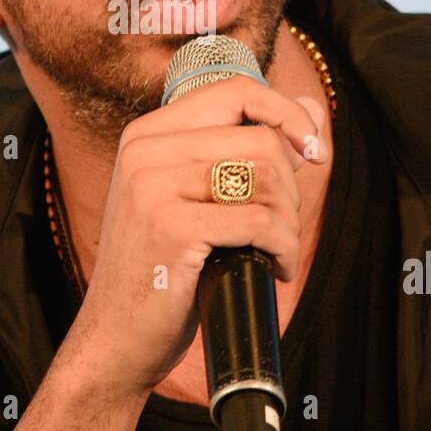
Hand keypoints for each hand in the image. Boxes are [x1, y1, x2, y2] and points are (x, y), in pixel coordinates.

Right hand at [67, 76, 330, 398]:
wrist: (115, 338)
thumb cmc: (162, 269)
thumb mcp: (197, 200)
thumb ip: (250, 151)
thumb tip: (315, 110)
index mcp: (148, 134)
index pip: (236, 92)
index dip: (286, 114)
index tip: (312, 150)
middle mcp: (145, 150)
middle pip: (260, 139)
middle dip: (291, 188)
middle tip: (281, 229)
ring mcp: (153, 187)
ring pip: (265, 177)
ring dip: (288, 222)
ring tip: (276, 251)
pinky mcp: (171, 227)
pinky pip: (259, 221)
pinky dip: (283, 249)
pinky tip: (275, 269)